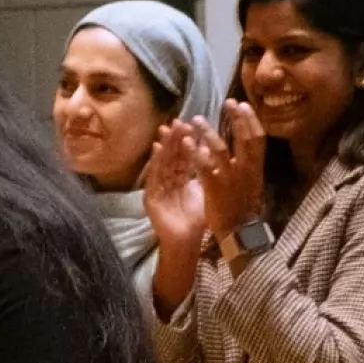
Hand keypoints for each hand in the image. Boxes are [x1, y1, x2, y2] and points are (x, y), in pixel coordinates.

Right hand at [143, 119, 207, 256]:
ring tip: (166, 129)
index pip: (183, 157)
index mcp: (180, 179)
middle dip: (174, 139)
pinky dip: (155, 163)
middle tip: (178, 121)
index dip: (186, 141)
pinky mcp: (151, 197)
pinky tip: (156, 149)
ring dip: (164, 146)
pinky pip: (154, 178)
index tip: (190, 124)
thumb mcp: (204, 191)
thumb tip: (211, 150)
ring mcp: (158, 188)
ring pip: (162, 164)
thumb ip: (205, 173)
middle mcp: (168, 181)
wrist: (187, 241)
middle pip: (172, 157)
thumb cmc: (196, 219)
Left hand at [195, 102, 268, 244]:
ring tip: (197, 120)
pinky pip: (203, 166)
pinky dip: (195, 153)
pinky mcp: (214, 187)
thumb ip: (248, 164)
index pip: (259, 138)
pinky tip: (187, 143)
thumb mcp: (252, 183)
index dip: (251, 120)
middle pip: (244, 138)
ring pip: (219, 149)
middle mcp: (246, 170)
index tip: (243, 105)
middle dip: (237, 118)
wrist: (239, 232)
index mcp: (256, 168)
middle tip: (228, 102)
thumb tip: (245, 145)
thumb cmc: (243, 207)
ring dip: (208, 132)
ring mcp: (230, 178)